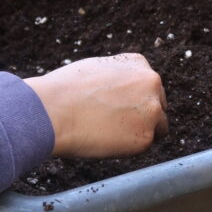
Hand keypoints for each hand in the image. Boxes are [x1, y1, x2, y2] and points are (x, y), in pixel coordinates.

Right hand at [26, 53, 167, 157]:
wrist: (53, 110)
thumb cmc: (66, 90)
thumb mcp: (97, 68)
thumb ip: (118, 77)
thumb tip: (123, 93)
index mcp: (139, 64)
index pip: (149, 86)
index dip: (133, 99)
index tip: (118, 107)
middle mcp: (152, 84)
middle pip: (158, 105)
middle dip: (142, 115)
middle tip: (115, 124)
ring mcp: (152, 110)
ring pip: (158, 127)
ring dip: (141, 132)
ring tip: (111, 133)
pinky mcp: (145, 137)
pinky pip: (144, 145)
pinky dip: (129, 147)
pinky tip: (108, 141)